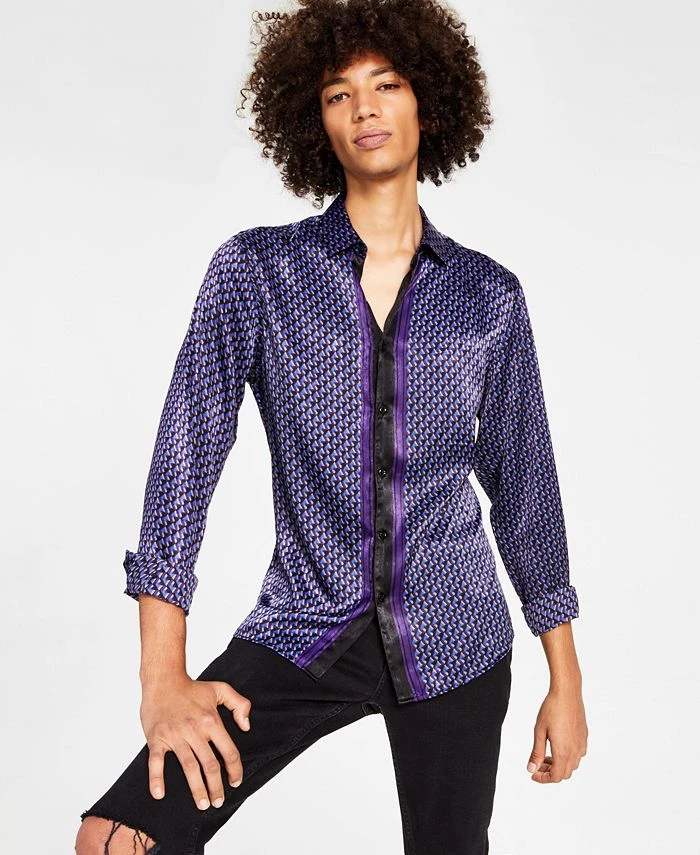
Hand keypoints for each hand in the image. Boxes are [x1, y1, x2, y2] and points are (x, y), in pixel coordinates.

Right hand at [140, 674, 251, 808]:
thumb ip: (240, 704)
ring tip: (203, 804)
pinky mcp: (157, 739)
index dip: (235, 770)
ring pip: (189, 768)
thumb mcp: (221, 689)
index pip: (228, 751)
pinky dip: (156, 779)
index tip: (236, 782)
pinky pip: (156, 762)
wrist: (163, 680)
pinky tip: (159, 794)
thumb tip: (246, 726)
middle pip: (210, 765)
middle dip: (216, 787)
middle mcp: (194, 730)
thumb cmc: (192, 687)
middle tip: (218, 801)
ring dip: (197, 789)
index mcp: (211, 720)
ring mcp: (175, 736)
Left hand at [526, 684, 587, 782]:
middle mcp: (576, 751)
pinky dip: (567, 756)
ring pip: (573, 765)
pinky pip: (578, 754)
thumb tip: (531, 769)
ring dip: (559, 765)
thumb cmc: (551, 709)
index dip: (543, 779)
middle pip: (565, 773)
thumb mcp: (539, 731)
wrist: (567, 692)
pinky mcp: (584, 736)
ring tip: (546, 754)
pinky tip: (557, 745)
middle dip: (550, 772)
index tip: (533, 773)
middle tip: (537, 764)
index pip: (556, 777)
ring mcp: (581, 743)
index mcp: (563, 752)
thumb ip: (536, 752)